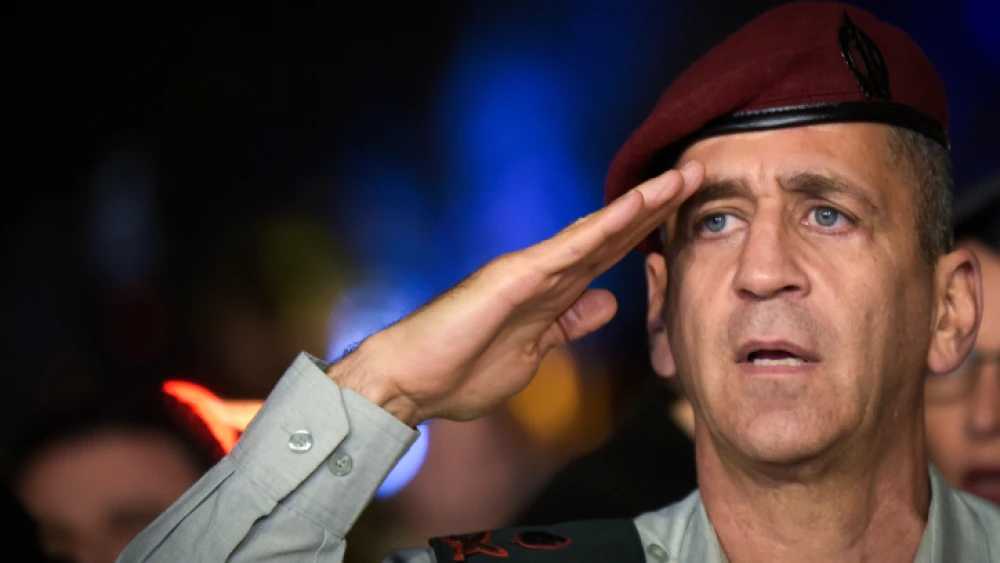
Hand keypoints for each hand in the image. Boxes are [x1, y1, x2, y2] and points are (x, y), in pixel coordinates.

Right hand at [330, 161, 705, 425]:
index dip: (647, 234)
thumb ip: (570, 324)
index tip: (685, 216)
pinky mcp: (515, 276)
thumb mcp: (536, 352)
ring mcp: (531, 271)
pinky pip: (570, 248)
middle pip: (612, 235)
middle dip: (656, 207)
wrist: (411, 380)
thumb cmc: (462, 372)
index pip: (610, 257)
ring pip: (597, 231)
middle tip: (697, 176)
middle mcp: (546, 273)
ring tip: (680, 178)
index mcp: (553, 293)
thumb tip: (605, 304)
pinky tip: (636, 207)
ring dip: (641, 205)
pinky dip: (605, 225)